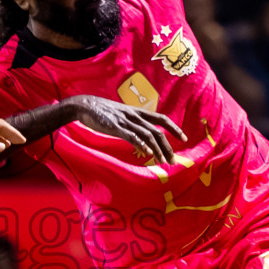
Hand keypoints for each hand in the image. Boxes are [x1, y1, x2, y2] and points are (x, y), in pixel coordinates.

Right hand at [68, 95, 186, 163]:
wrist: (85, 105)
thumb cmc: (102, 112)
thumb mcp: (122, 115)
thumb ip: (132, 123)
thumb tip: (141, 136)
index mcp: (137, 112)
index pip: (161, 118)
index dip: (174, 128)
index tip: (184, 138)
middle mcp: (135, 116)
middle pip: (157, 131)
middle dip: (167, 147)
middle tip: (173, 161)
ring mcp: (125, 121)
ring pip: (147, 135)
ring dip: (157, 150)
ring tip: (163, 162)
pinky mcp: (115, 127)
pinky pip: (131, 135)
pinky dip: (140, 143)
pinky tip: (147, 152)